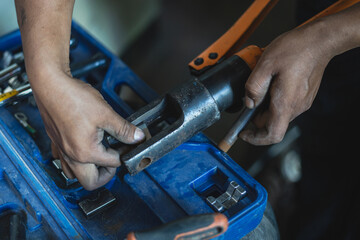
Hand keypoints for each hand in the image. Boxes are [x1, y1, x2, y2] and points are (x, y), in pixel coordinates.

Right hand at [35, 72, 144, 189]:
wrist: (50, 85)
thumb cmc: (73, 98)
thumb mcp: (106, 113)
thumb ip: (124, 129)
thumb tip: (137, 137)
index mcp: (86, 152)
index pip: (112, 164)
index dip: (124, 154)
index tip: (128, 145)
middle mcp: (71, 156)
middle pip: (90, 182)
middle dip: (106, 175)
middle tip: (115, 159)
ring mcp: (61, 151)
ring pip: (75, 175)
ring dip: (89, 170)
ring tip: (101, 155)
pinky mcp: (56, 143)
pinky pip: (65, 162)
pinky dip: (76, 160)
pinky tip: (84, 147)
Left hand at [239, 21, 332, 144]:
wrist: (319, 40)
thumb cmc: (296, 49)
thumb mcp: (266, 64)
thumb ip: (254, 86)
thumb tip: (249, 103)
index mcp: (285, 103)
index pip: (272, 135)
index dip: (255, 138)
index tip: (244, 133)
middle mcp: (296, 107)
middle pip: (272, 124)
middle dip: (256, 116)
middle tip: (250, 98)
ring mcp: (302, 102)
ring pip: (278, 114)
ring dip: (265, 107)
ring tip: (262, 85)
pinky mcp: (304, 97)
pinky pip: (285, 105)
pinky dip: (274, 100)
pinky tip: (272, 83)